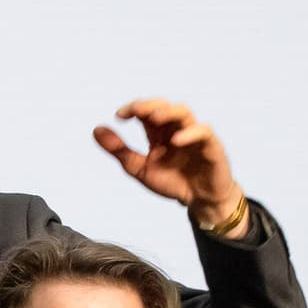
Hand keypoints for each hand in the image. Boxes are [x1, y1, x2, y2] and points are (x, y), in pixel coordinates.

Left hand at [91, 98, 247, 232]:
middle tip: (135, 110)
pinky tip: (175, 140)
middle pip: (164, 107)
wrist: (198, 201)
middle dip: (149, 105)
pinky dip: (190, 133)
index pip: (146, 112)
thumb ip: (119, 150)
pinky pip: (204, 133)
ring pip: (184, 113)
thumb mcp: (139, 169)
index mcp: (158, 133)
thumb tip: (96, 129)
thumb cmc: (172, 181)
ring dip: (169, 112)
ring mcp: (194, 136)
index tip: (119, 115)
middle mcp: (176, 129)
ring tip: (154, 117)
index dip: (133, 108)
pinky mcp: (211, 146)